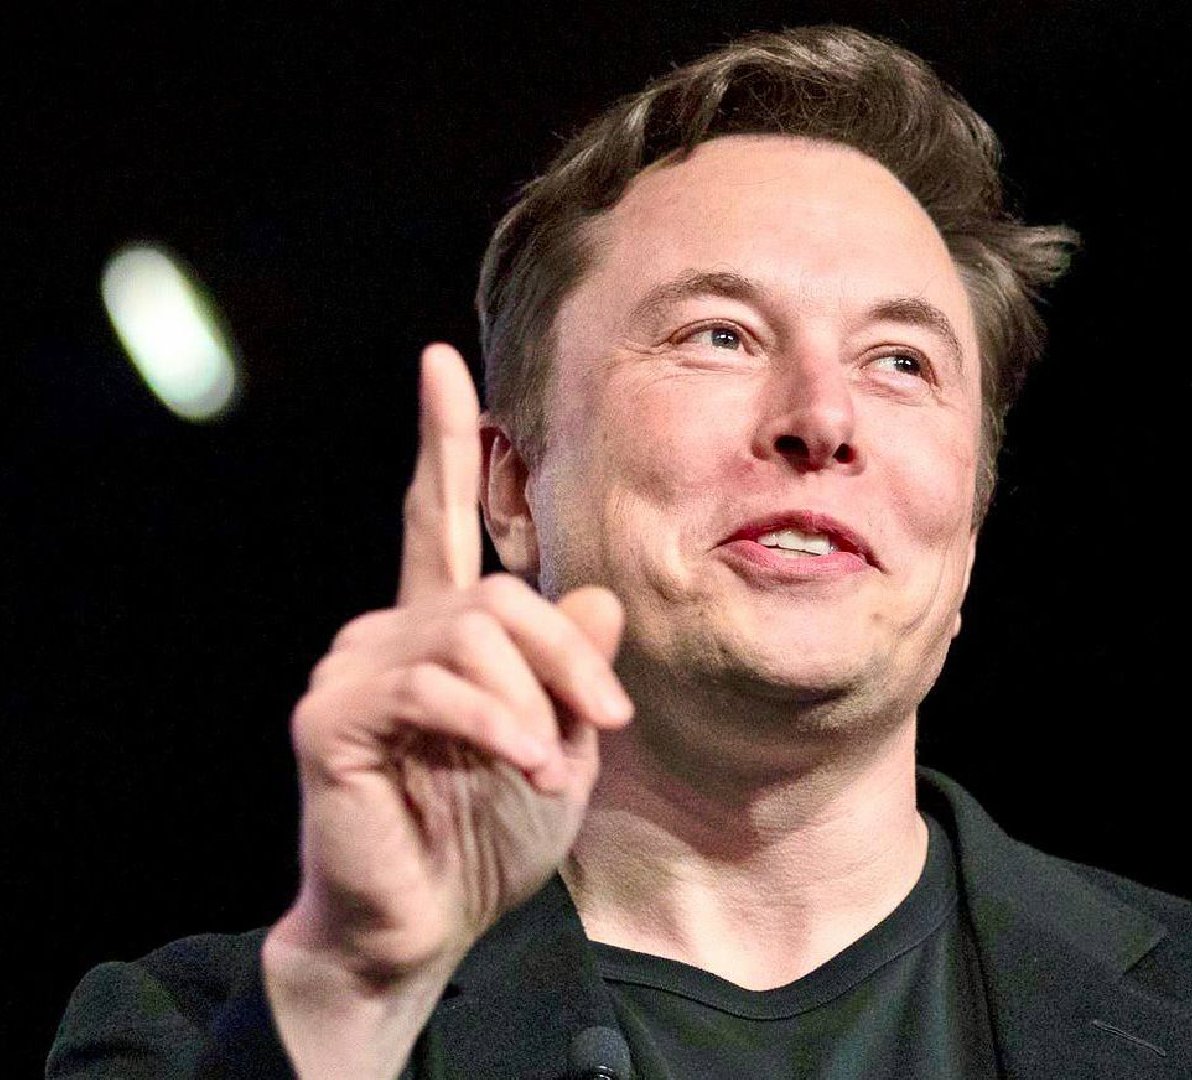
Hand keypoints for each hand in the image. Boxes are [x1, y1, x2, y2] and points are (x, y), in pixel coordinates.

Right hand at [263, 344, 630, 1075]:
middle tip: (608, 721)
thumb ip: (572, 670)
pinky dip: (496, 724)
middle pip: (497, 590)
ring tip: (551, 766)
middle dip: (568, 654)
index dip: (442, 440)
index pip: (436, 517)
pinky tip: (522, 763)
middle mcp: (388, 632)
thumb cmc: (489, 835)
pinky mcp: (330, 716)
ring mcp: (353, 669)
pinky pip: (434, 685)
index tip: (440, 363)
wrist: (424, 926)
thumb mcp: (561, 744)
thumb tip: (596, 595)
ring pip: (472, 630)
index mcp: (440, 632)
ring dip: (535, 702)